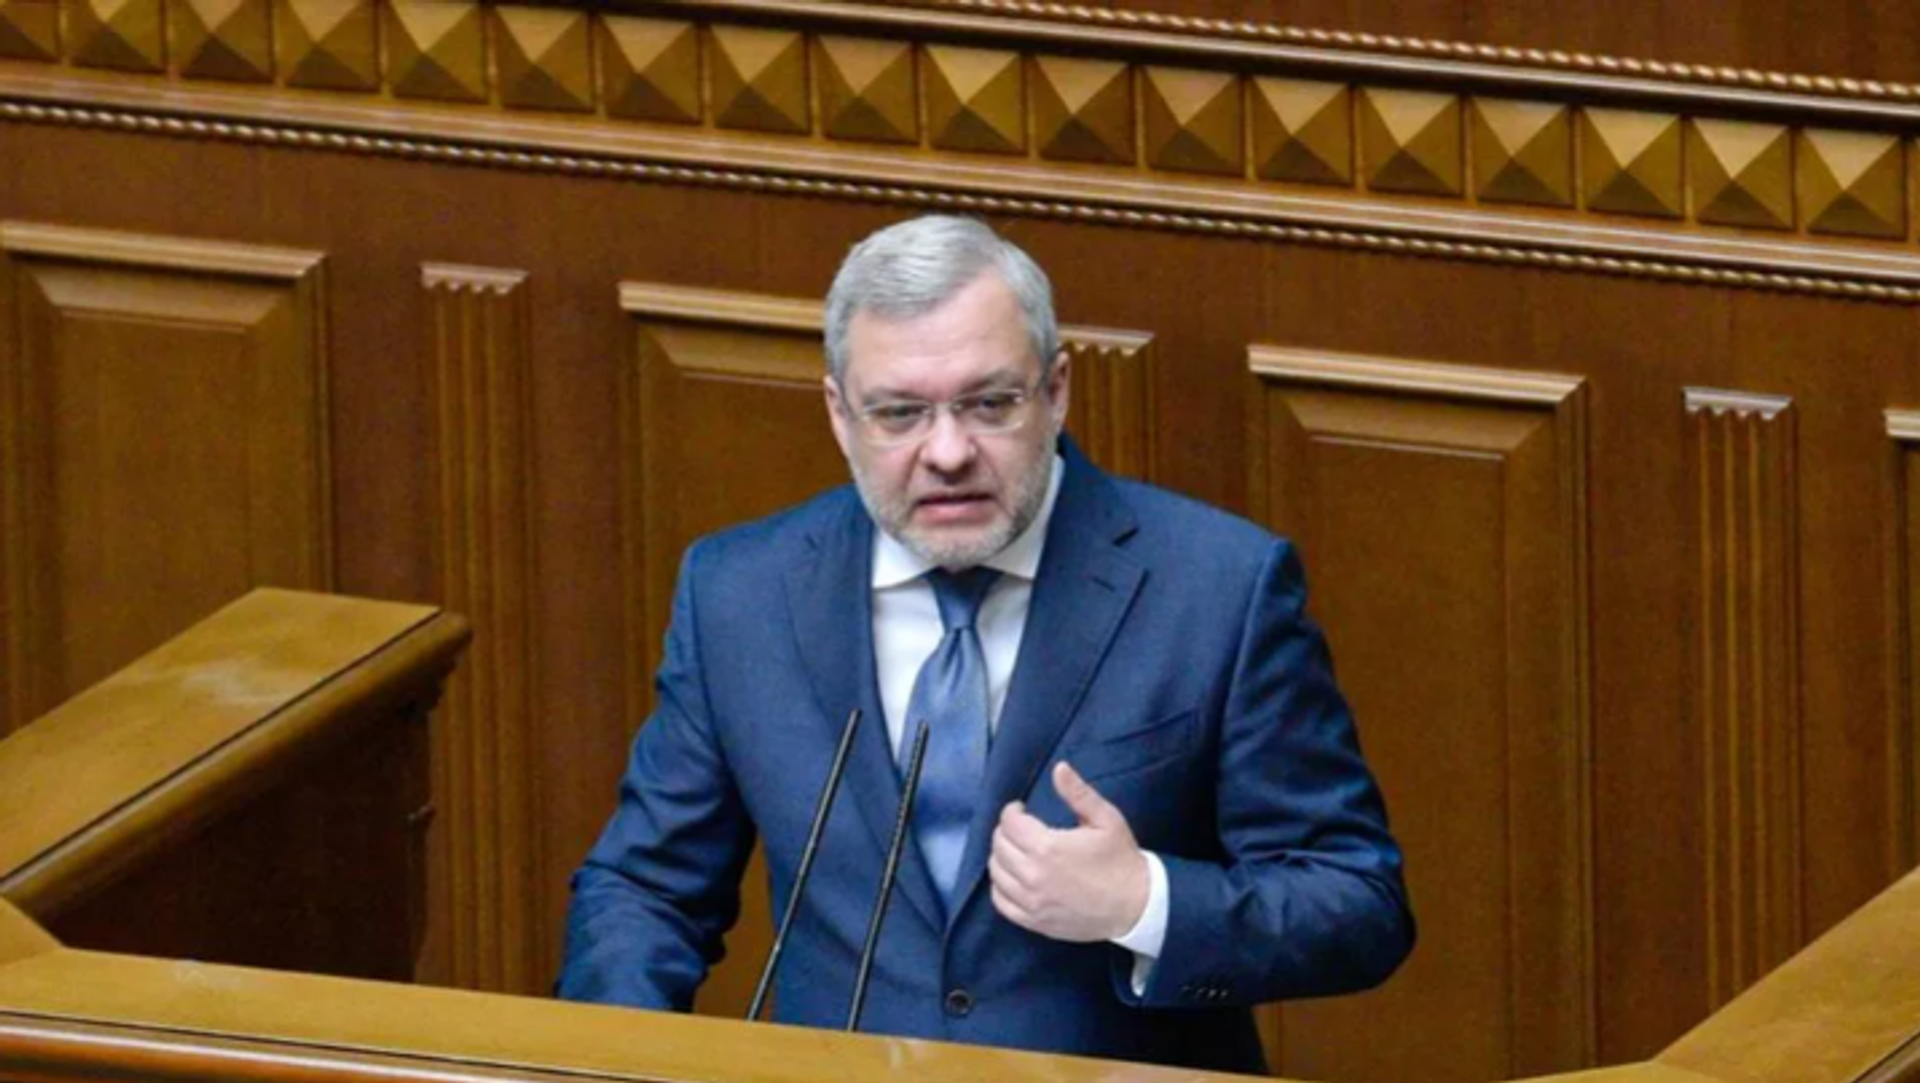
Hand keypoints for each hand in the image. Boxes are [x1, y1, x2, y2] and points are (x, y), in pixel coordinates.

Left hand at [988, 761, 1148, 941]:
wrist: (1136, 905)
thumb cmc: (1121, 859)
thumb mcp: (1106, 819)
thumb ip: (1078, 793)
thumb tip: (1059, 768)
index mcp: (1048, 847)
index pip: (1009, 823)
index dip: (1012, 811)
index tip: (1021, 809)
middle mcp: (1033, 875)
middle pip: (999, 846)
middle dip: (1005, 831)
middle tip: (1020, 828)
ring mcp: (1032, 901)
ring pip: (996, 873)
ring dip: (1001, 856)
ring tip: (1016, 850)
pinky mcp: (1034, 921)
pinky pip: (1001, 901)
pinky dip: (1000, 886)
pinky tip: (1011, 877)